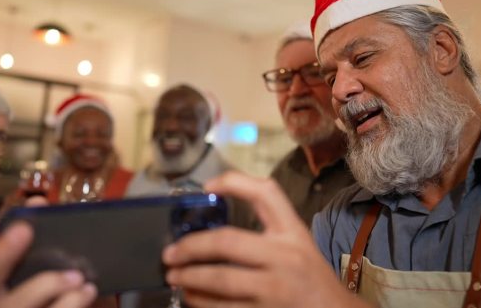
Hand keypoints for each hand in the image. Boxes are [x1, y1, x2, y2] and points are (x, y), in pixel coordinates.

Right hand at [0, 210, 97, 307]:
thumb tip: (37, 202)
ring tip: (77, 276)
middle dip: (2, 256)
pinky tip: (88, 291)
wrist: (83, 307)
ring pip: (16, 305)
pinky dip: (70, 303)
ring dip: (47, 284)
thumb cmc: (64, 283)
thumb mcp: (54, 257)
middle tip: (24, 230)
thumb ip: (45, 233)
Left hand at [162, 171, 368, 307]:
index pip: (266, 194)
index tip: (207, 187)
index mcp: (293, 232)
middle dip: (191, 246)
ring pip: (221, 280)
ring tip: (174, 275)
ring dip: (189, 278)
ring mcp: (275, 289)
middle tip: (170, 253)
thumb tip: (216, 213)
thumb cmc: (310, 275)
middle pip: (228, 241)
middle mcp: (285, 256)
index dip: (234, 183)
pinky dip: (202, 302)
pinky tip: (191, 297)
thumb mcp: (297, 241)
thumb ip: (268, 226)